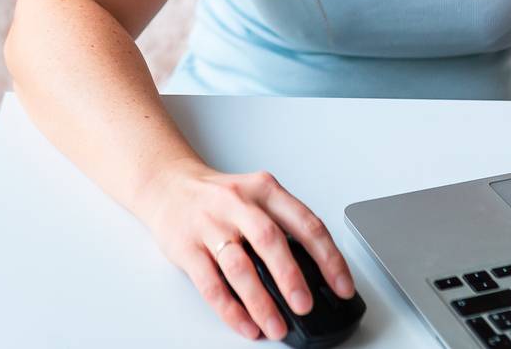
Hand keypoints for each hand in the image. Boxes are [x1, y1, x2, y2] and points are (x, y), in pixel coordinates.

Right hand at [135, 159, 357, 340]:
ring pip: (239, 266)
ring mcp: (210, 225)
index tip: (342, 286)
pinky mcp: (186, 247)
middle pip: (270, 240)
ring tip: (276, 325)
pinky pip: (210, 284)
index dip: (329, 257)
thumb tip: (316, 274)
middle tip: (305, 305)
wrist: (167, 184)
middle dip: (291, 277)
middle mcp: (238, 204)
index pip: (305, 223)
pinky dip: (230, 309)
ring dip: (260, 301)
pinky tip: (245, 324)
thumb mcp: (256, 196)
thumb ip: (283, 225)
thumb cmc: (219, 196)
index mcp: (265, 190)